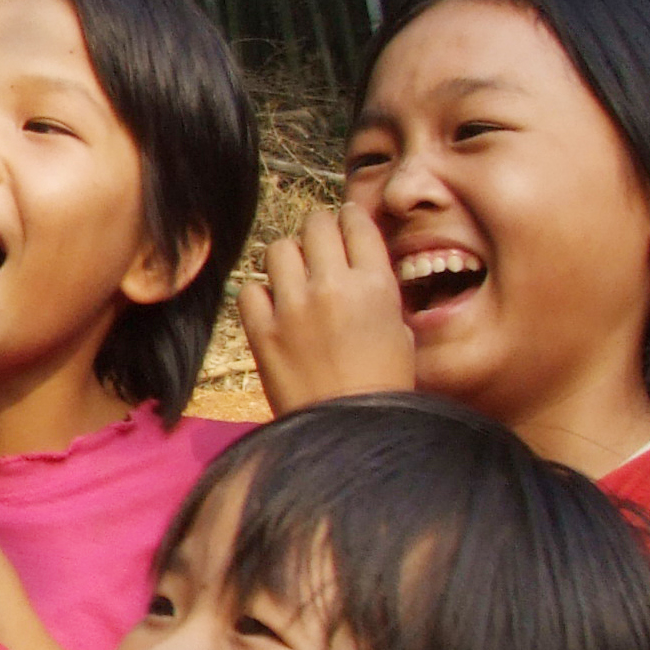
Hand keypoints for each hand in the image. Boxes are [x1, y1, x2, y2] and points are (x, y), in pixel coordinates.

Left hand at [238, 205, 414, 412]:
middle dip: (318, 230)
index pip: (356, 223)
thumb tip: (360, 269)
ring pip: (280, 248)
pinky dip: (261, 294)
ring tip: (295, 274)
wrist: (348, 431)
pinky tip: (273, 307)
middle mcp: (333, 286)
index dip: (350, 219)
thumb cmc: (382, 386)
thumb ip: (378, 293)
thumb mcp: (398, 331)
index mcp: (375, 284)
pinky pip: (251, 289)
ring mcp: (293, 307)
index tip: (345, 222)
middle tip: (319, 244)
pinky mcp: (262, 331)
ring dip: (288, 257)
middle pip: (316, 224)